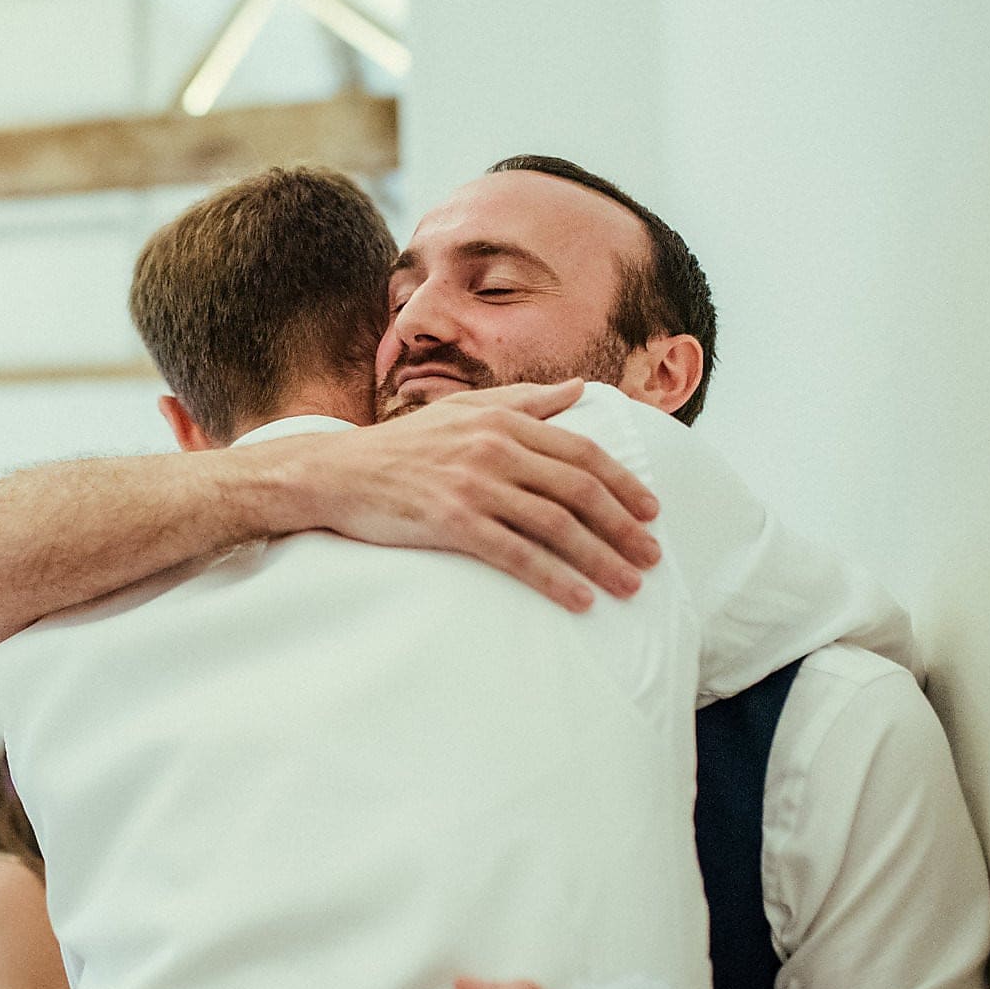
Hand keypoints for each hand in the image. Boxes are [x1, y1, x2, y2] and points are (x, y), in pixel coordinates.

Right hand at [284, 381, 661, 612]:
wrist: (338, 473)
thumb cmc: (403, 445)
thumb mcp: (464, 409)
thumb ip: (525, 400)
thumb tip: (579, 389)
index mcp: (502, 420)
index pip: (580, 452)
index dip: (623, 483)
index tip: (651, 511)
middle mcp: (494, 447)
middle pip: (578, 489)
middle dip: (622, 526)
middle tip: (651, 557)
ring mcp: (473, 485)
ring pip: (554, 524)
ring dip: (599, 558)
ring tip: (628, 586)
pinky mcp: (451, 521)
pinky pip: (515, 554)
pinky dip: (552, 578)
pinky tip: (578, 599)